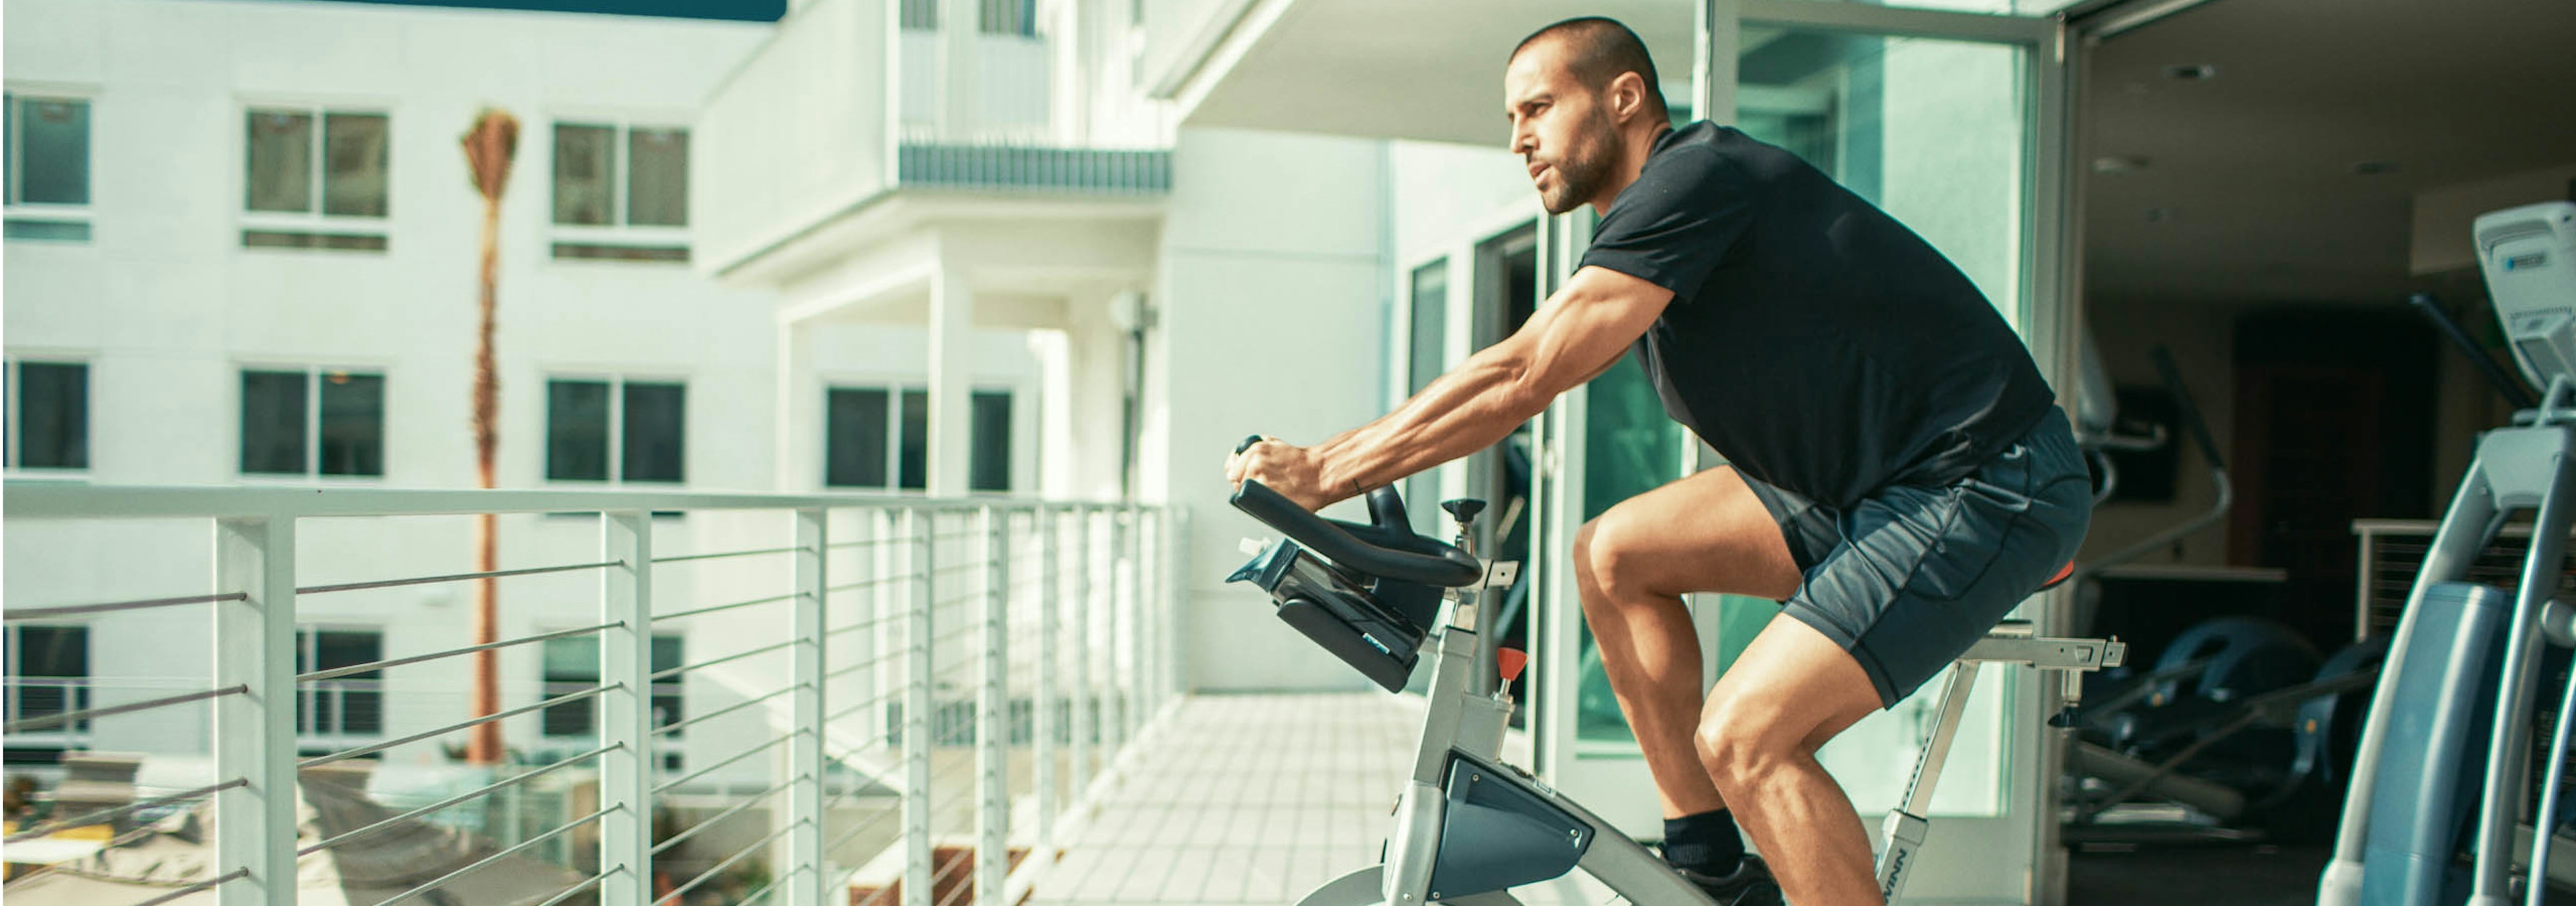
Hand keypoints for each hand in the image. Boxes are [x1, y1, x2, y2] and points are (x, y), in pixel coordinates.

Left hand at [1225, 436, 1341, 511]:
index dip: (1239, 475)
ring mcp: (1262, 485)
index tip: (1245, 477)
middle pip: (1236, 484)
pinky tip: (1275, 499)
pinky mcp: (1270, 501)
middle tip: (1264, 485)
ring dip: (1256, 496)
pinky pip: (1257, 507)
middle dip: (1247, 485)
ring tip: (1273, 491)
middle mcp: (1256, 467)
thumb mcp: (1274, 444)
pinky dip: (1263, 506)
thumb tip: (1237, 458)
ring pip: (1247, 497)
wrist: (1321, 473)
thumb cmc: (1301, 461)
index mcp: (1255, 452)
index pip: (1231, 469)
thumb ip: (1253, 449)